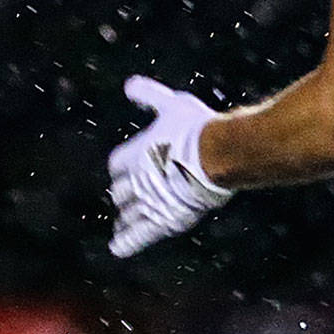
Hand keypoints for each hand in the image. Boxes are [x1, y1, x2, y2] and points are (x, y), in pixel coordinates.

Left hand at [107, 75, 235, 257]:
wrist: (215, 154)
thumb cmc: (196, 127)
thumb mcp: (171, 104)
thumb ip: (149, 95)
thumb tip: (129, 84)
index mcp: (137, 152)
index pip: (118, 163)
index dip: (120, 167)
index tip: (121, 171)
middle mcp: (139, 178)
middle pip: (123, 190)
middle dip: (123, 194)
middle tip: (122, 199)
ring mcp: (151, 200)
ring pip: (130, 213)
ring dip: (125, 219)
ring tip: (119, 227)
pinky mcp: (164, 218)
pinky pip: (141, 233)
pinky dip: (128, 242)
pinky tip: (117, 249)